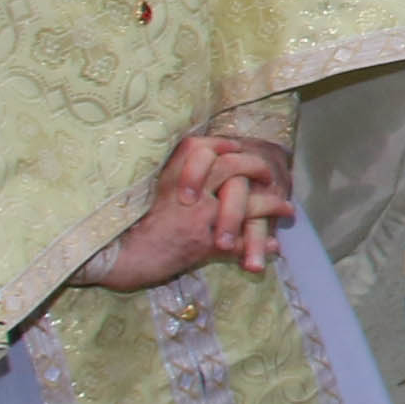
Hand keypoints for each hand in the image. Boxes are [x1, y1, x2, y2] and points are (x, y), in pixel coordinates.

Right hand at [82, 129, 290, 289]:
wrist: (118, 258)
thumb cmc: (125, 228)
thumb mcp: (146, 194)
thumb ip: (172, 180)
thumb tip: (197, 167)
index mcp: (170, 176)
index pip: (200, 147)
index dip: (222, 145)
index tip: (236, 148)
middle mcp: (186, 192)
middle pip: (230, 167)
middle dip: (255, 167)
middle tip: (269, 173)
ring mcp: (197, 217)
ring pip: (244, 203)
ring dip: (270, 205)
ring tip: (287, 209)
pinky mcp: (203, 244)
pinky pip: (240, 241)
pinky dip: (258, 244)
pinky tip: (273, 246)